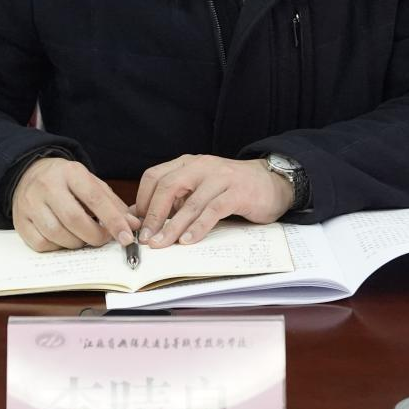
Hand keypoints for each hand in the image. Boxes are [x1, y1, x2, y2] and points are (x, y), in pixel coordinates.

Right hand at [11, 157, 140, 251]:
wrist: (29, 173)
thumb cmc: (66, 182)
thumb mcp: (90, 183)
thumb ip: (112, 204)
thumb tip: (132, 225)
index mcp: (70, 172)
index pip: (95, 198)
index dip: (113, 220)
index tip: (126, 236)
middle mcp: (47, 186)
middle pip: (74, 219)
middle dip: (94, 236)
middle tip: (103, 239)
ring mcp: (30, 203)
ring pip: (57, 234)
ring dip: (76, 243)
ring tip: (83, 237)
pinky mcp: (20, 220)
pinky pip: (41, 244)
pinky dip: (57, 247)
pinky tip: (63, 239)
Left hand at [133, 154, 292, 247]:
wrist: (272, 182)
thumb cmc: (231, 189)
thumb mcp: (198, 189)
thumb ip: (174, 200)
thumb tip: (139, 217)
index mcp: (188, 163)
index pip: (155, 176)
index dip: (143, 200)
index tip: (137, 224)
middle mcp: (201, 165)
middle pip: (168, 186)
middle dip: (154, 215)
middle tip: (146, 238)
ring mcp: (221, 177)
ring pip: (190, 202)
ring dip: (173, 226)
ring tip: (161, 244)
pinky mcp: (238, 192)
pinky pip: (213, 210)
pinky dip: (198, 227)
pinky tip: (188, 240)